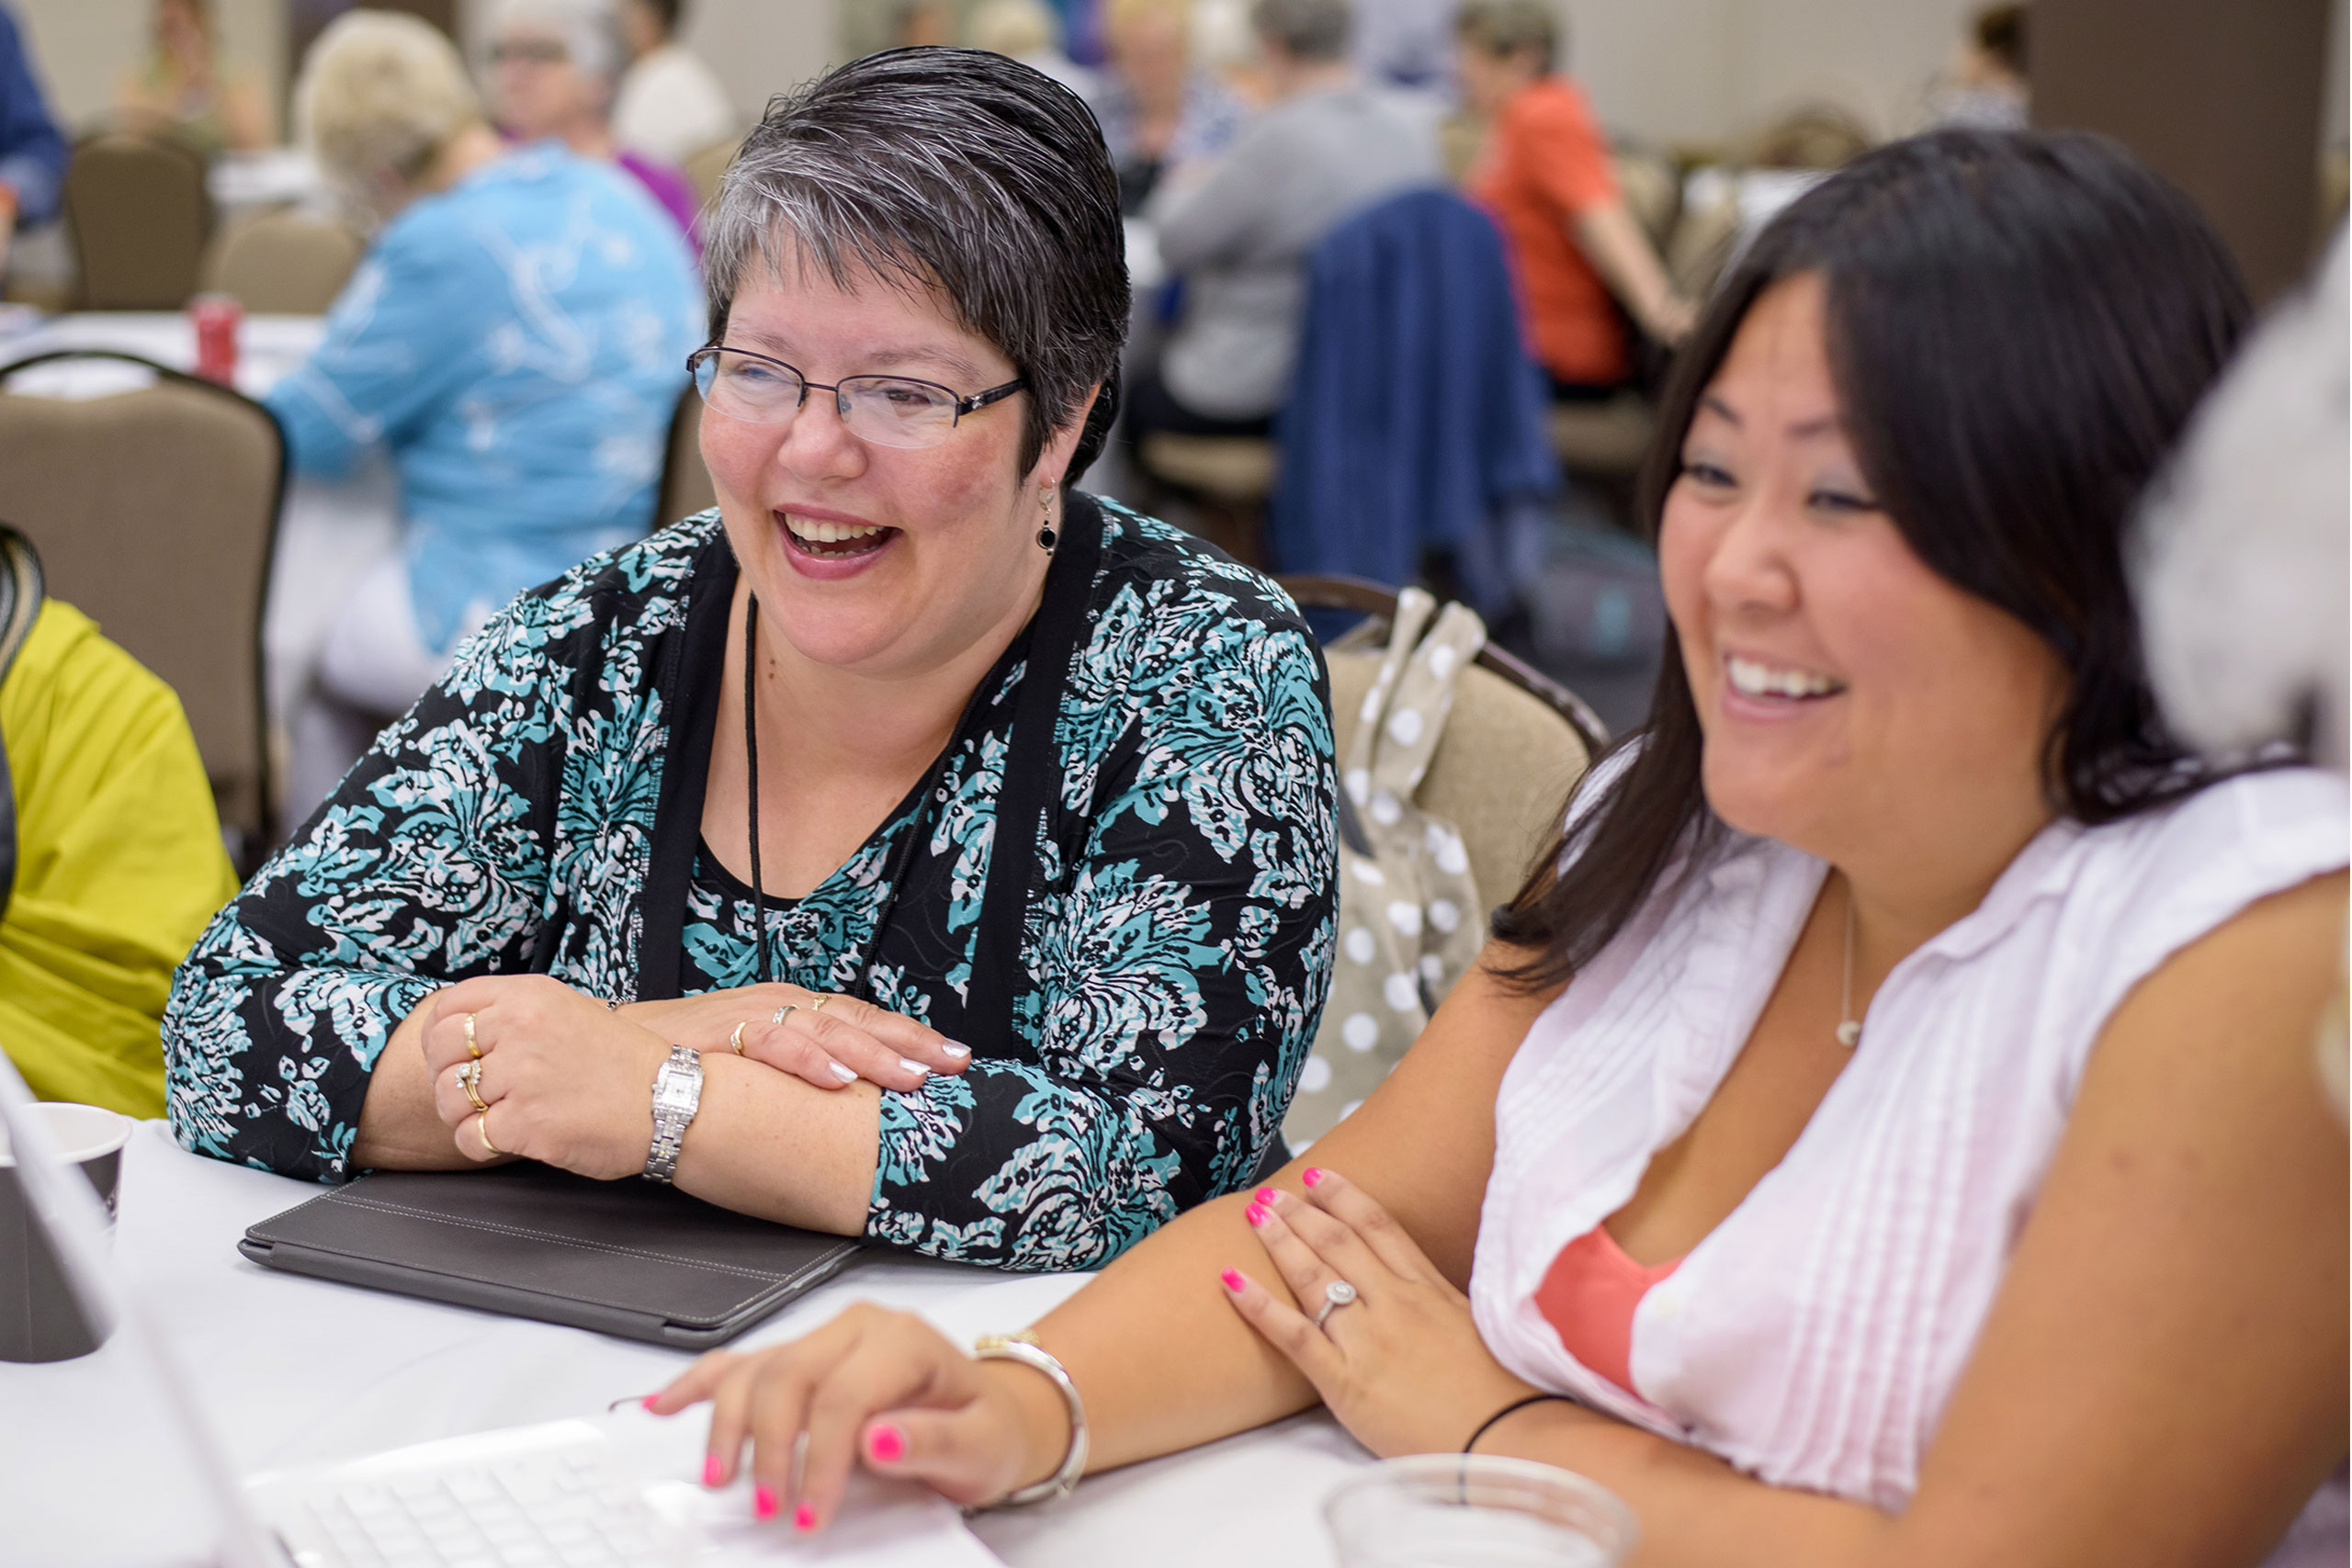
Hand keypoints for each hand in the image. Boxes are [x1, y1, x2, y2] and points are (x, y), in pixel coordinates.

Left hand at [417, 974, 670, 1178]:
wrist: (671, 1103)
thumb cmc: (623, 1064)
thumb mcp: (571, 1012)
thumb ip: (517, 1014)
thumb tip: (460, 1030)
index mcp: (530, 996)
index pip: (449, 1007)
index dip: (441, 1035)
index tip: (454, 1056)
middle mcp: (520, 1029)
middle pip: (441, 1052)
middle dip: (447, 1078)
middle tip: (471, 1095)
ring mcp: (520, 1076)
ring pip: (449, 1099)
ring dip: (464, 1116)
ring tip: (496, 1119)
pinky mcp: (524, 1123)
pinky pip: (469, 1138)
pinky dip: (480, 1145)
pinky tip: (507, 1140)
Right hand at [619, 985, 969, 1094]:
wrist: (606, 1052)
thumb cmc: (679, 1061)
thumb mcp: (748, 1061)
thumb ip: (793, 1070)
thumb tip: (847, 1101)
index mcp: (787, 1008)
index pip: (860, 1017)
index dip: (910, 1036)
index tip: (956, 1057)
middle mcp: (774, 1005)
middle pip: (855, 1019)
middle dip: (910, 1042)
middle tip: (956, 1063)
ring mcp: (747, 1017)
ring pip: (823, 1028)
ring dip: (872, 1052)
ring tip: (911, 1077)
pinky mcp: (717, 1036)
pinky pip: (771, 1044)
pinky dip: (808, 1060)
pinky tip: (839, 1079)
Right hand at [644, 1303, 1069, 1530]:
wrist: (991, 1415)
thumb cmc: (983, 1429)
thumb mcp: (980, 1446)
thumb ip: (933, 1441)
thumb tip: (879, 1437)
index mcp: (903, 1341)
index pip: (843, 1395)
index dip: (819, 1459)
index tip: (810, 1515)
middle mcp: (857, 1328)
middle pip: (788, 1376)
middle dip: (769, 1447)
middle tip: (767, 1507)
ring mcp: (823, 1338)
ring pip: (756, 1369)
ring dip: (728, 1424)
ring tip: (721, 1479)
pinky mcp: (801, 1357)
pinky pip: (740, 1362)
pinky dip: (700, 1384)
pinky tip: (664, 1405)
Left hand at [1221, 1169, 1538, 1456]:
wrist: (1510, 1437)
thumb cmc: (1505, 1396)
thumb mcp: (1483, 1331)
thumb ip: (1446, 1307)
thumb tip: (1430, 1297)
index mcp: (1431, 1291)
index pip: (1380, 1228)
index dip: (1345, 1198)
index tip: (1321, 1177)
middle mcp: (1396, 1304)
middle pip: (1339, 1243)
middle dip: (1302, 1213)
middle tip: (1273, 1193)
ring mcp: (1369, 1339)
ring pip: (1314, 1276)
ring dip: (1279, 1240)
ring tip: (1253, 1214)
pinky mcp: (1346, 1382)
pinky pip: (1293, 1335)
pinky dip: (1258, 1305)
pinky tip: (1230, 1280)